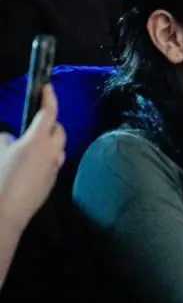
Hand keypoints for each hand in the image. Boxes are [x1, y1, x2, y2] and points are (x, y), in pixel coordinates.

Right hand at [0, 85, 65, 233]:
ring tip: (31, 144)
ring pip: (58, 147)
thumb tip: (11, 138)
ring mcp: (54, 168)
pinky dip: (46, 157)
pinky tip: (29, 164)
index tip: (48, 87)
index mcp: (37, 142)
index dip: (49, 98)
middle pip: (58, 130)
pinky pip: (53, 163)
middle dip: (50, 123)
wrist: (5, 215)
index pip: (48, 113)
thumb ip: (4, 140)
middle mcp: (51, 153)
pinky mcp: (52, 182)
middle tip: (34, 122)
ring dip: (50, 141)